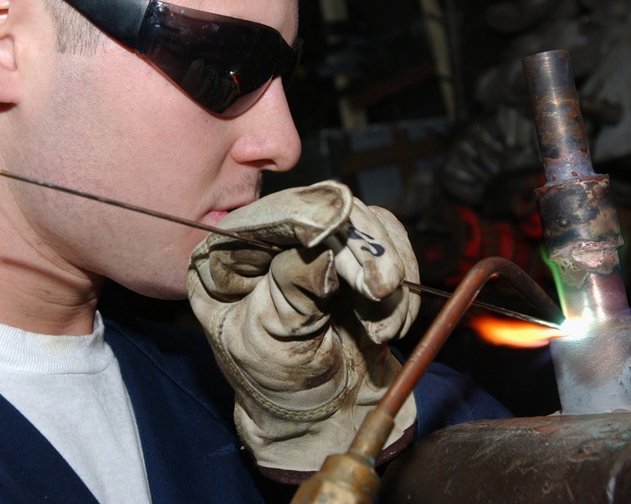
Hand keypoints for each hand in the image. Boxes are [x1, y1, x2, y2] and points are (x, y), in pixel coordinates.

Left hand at [186, 180, 419, 475]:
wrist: (323, 421)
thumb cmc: (277, 386)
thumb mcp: (268, 342)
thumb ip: (290, 292)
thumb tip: (320, 243)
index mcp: (228, 256)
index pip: (271, 214)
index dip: (310, 216)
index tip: (339, 228)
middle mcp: (270, 240)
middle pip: (326, 208)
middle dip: (361, 248)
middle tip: (380, 289)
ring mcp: (318, 246)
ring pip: (367, 222)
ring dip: (386, 272)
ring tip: (382, 327)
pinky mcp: (358, 260)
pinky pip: (392, 246)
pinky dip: (402, 286)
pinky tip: (388, 327)